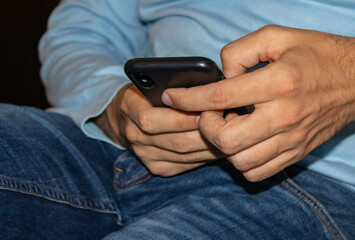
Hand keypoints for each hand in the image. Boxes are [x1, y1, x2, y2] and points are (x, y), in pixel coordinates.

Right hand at [95, 84, 221, 175]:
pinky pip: (187, 164)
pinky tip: (220, 145)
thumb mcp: (152, 81)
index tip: (209, 109)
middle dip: (206, 132)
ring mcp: (146, 155)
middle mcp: (134, 136)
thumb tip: (209, 87)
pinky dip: (206, 155)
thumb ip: (173, 86)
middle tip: (229, 120)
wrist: (125, 118)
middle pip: (175, 141)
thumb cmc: (146, 94)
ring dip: (211, 144)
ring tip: (230, 131)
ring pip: (184, 155)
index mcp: (130, 109)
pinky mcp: (157, 168)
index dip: (183, 118)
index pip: (153, 120)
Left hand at [161, 25, 354, 180]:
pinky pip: (257, 172)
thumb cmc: (317, 56)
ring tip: (226, 127)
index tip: (173, 97)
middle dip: (206, 129)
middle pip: (227, 139)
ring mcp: (291, 139)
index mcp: (278, 82)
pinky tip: (242, 143)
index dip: (188, 99)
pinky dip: (241, 161)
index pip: (220, 97)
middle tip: (208, 115)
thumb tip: (221, 75)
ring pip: (240, 161)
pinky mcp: (295, 153)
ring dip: (222, 146)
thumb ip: (241, 50)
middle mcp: (284, 116)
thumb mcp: (278, 37)